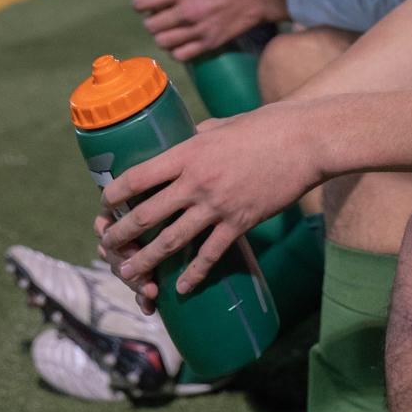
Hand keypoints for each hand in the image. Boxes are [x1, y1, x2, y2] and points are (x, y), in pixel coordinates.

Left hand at [95, 104, 322, 295]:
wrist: (306, 141)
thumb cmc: (267, 125)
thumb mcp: (224, 124)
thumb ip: (201, 134)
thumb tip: (187, 139)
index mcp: (188, 153)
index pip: (138, 177)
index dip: (115, 194)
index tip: (104, 204)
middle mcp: (196, 182)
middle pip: (146, 214)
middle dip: (120, 233)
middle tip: (106, 245)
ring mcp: (217, 205)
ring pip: (171, 240)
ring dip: (146, 260)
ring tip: (129, 273)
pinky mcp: (240, 222)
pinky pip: (210, 254)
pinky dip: (193, 274)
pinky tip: (181, 287)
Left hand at [132, 0, 285, 58]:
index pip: (143, 2)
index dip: (141, 4)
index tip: (145, 4)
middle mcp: (186, 11)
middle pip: (151, 26)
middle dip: (152, 22)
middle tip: (160, 18)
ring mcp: (198, 29)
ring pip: (163, 42)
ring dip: (163, 38)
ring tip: (170, 33)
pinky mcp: (211, 42)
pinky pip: (182, 55)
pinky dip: (178, 52)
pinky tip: (182, 46)